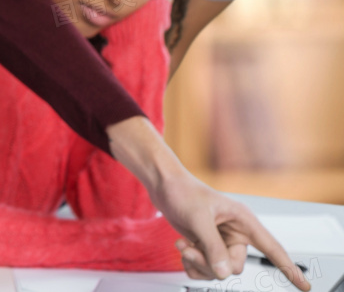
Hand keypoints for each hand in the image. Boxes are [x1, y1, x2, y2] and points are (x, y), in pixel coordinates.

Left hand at [107, 117, 308, 290]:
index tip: (304, 286)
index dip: (289, 268)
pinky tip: (183, 250)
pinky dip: (192, 265)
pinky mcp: (206, 246)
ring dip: (199, 263)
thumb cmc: (183, 191)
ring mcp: (221, 241)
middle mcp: (235, 233)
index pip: (272, 248)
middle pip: (235, 266)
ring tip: (184, 246)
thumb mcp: (198, 219)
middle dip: (211, 263)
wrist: (162, 185)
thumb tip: (225, 273)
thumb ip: (212, 247)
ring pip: (219, 270)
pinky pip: (206, 269)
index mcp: (243, 221)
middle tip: (191, 250)